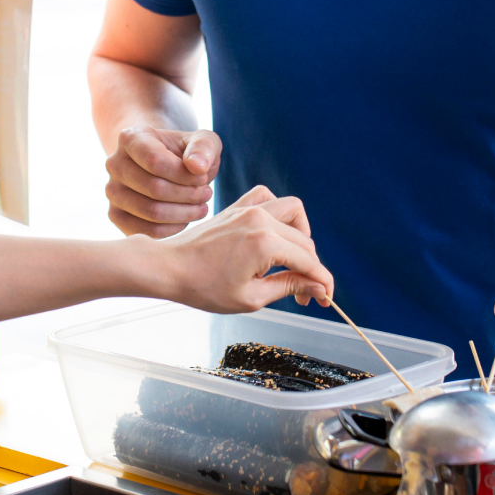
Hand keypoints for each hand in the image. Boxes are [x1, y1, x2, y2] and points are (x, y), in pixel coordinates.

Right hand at [105, 127, 220, 238]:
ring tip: (200, 205)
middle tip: (206, 193)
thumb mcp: (203, 141)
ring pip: (151, 212)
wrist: (167, 168)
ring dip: (184, 212)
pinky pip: (147, 231)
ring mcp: (112, 192)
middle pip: (154, 188)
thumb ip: (204, 147)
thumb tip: (197, 167)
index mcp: (130, 138)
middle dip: (188, 194)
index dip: (184, 174)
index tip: (203, 176)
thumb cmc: (186, 153)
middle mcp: (115, 164)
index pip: (155, 161)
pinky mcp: (116, 216)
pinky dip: (173, 228)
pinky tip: (186, 217)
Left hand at [154, 185, 333, 311]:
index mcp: (266, 243)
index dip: (322, 282)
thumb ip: (289, 287)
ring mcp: (248, 208)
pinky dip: (277, 211)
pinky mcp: (237, 206)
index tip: (325, 297)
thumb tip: (316, 286)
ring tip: (291, 259)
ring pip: (292, 210)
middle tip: (304, 292)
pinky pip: (267, 197)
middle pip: (304, 240)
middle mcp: (261, 219)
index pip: (309, 261)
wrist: (169, 267)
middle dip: (310, 267)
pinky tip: (272, 233)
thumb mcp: (251, 297)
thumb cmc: (203, 286)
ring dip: (299, 235)